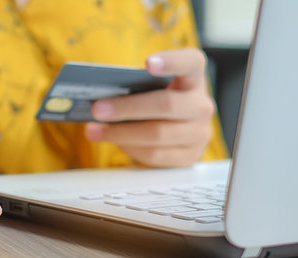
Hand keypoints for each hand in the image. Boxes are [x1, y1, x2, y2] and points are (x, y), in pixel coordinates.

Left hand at [85, 48, 215, 166]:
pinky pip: (155, 154)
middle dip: (127, 108)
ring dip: (120, 133)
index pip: (191, 62)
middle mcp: (202, 105)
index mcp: (193, 78)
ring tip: (95, 131)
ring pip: (157, 134)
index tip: (148, 63)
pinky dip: (130, 149)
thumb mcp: (150, 91)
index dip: (172, 61)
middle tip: (97, 110)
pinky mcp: (189, 157)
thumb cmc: (154, 106)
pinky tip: (115, 142)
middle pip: (166, 104)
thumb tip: (100, 99)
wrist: (174, 137)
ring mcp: (200, 132)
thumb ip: (134, 88)